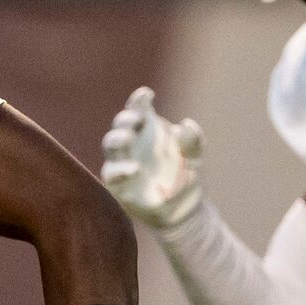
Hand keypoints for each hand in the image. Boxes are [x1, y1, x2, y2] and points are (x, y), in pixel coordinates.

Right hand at [100, 86, 203, 228]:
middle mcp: (133, 142)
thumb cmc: (185, 176)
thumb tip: (183, 126)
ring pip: (111, 145)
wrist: (184, 208)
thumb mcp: (194, 156)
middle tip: (136, 119)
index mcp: (148, 129)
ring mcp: (123, 162)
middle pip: (121, 124)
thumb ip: (192, 140)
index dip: (139, 100)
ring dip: (117, 138)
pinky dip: (120, 170)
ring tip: (128, 137)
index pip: (138, 108)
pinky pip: (112, 173)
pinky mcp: (118, 184)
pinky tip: (134, 169)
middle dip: (126, 118)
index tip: (147, 95)